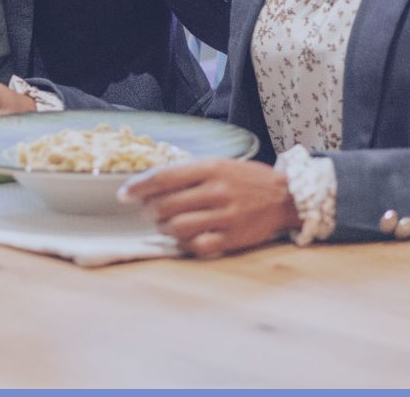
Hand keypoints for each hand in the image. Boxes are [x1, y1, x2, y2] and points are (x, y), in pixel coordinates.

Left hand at [118, 158, 299, 257]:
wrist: (285, 197)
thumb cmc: (247, 179)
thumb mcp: (219, 164)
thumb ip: (188, 173)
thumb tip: (150, 184)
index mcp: (210, 168)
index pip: (163, 177)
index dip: (138, 187)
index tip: (123, 194)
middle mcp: (217, 191)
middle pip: (166, 205)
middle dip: (149, 211)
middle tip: (148, 212)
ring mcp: (226, 215)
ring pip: (178, 226)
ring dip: (163, 228)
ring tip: (165, 225)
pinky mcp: (234, 237)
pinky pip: (198, 245)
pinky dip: (184, 244)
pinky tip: (184, 238)